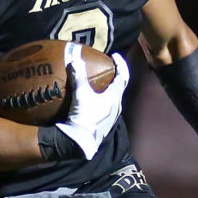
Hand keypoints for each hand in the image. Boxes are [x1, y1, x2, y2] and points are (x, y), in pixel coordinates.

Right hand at [55, 43, 129, 159]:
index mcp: (115, 97)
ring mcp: (111, 116)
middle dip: (114, 76)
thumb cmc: (85, 116)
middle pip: (119, 88)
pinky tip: (92, 100)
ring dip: (108, 89)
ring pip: (113, 98)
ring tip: (99, 83)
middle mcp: (116, 106)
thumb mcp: (81, 94)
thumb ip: (78, 76)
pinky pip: (106, 107)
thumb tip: (75, 58)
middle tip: (107, 68)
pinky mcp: (104, 123)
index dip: (120, 64)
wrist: (81, 141)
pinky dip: (101, 99)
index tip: (115, 56)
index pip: (123, 76)